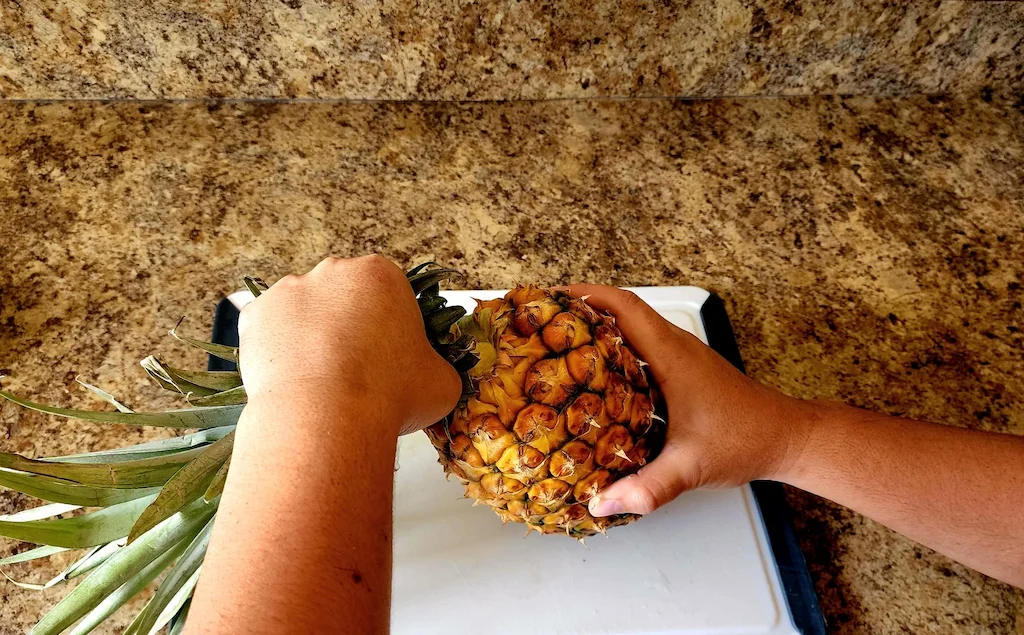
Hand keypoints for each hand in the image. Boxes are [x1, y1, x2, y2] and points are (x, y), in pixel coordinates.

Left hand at [237, 255, 461, 434]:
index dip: (389, 328)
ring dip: (312, 337)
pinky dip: (278, 352)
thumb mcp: (442, 381)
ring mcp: (289, 290)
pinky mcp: (254, 315)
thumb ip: (435, 366)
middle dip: (347, 327)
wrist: (327, 419)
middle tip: (355, 370)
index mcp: (381, 274)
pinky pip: (269, 332)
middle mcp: (333, 270)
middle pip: (342, 298)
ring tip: (321, 381)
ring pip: (304, 313)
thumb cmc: (391, 395)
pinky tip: (294, 381)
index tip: (388, 357)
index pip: (387, 294)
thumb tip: (430, 375)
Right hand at [566, 285, 810, 516]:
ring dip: (598, 330)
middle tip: (545, 323)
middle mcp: (675, 347)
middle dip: (582, 310)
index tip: (553, 296)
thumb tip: (602, 504)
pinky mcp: (685, 371)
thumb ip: (648, 488)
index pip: (624, 306)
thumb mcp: (691, 467)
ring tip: (560, 348)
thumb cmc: (747, 439)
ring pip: (632, 329)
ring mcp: (681, 357)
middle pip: (621, 311)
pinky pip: (642, 348)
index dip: (586, 295)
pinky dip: (615, 351)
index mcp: (672, 356)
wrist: (786, 438)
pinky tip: (597, 380)